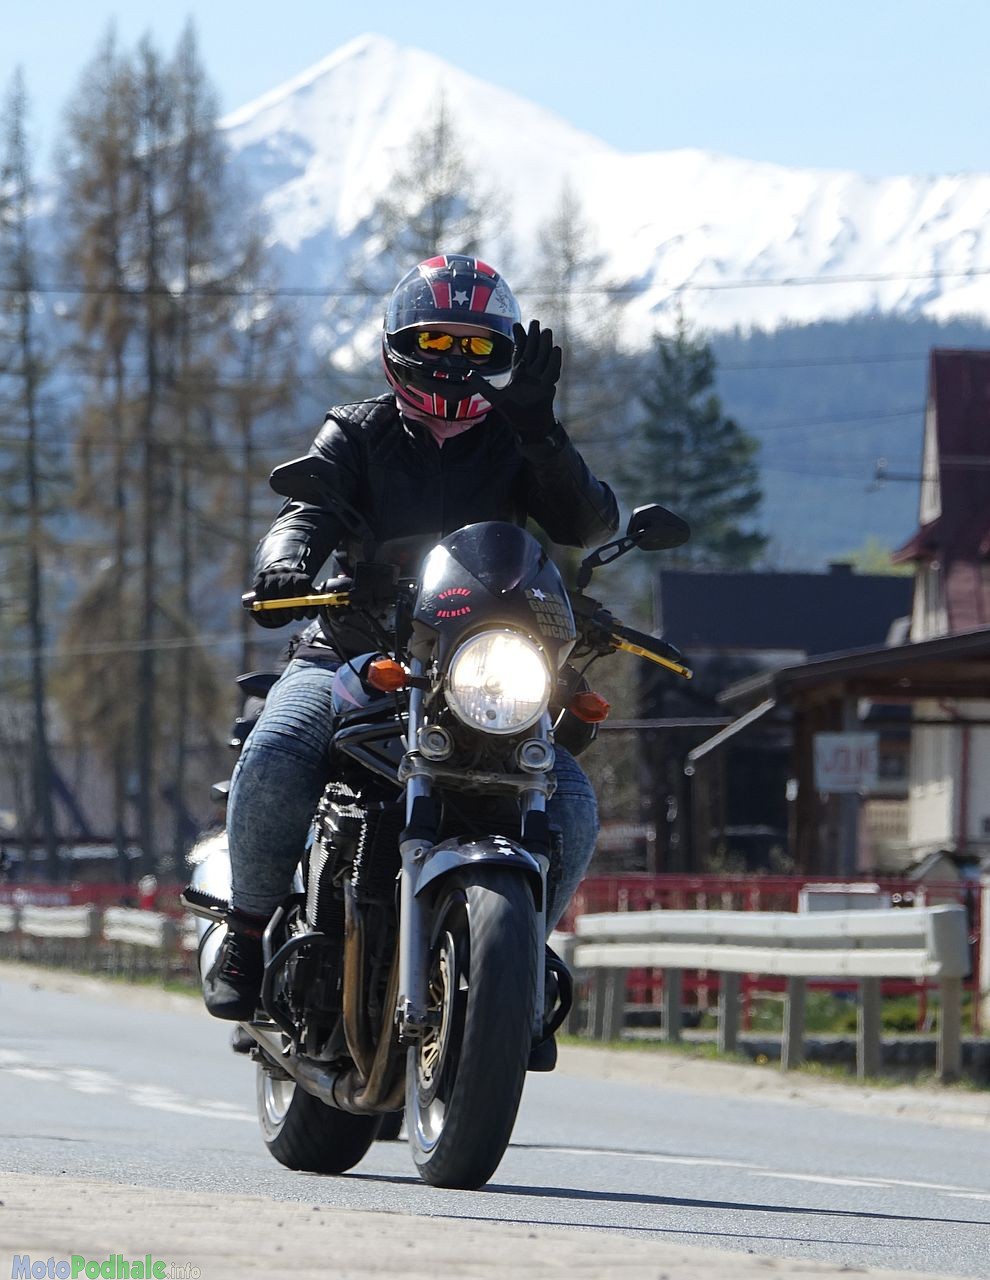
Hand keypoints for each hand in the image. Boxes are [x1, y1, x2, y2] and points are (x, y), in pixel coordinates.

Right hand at [250, 568, 315, 628]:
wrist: (280, 583)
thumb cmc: (296, 597)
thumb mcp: (305, 601)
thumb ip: (311, 609)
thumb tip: (309, 614)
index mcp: (300, 575)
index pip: (300, 581)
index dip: (300, 594)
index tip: (298, 607)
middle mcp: (286, 571)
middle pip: (284, 586)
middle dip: (285, 606)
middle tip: (287, 618)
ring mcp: (272, 572)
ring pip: (270, 591)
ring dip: (273, 609)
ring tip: (277, 619)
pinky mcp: (261, 576)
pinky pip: (259, 592)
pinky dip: (262, 605)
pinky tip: (266, 614)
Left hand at [469, 320, 561, 438]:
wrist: (526, 424)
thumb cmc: (511, 411)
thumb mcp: (493, 396)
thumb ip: (481, 384)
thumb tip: (467, 374)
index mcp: (519, 372)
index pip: (519, 351)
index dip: (519, 338)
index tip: (516, 325)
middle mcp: (530, 373)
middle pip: (533, 350)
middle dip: (534, 336)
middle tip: (535, 322)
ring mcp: (539, 379)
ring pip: (543, 357)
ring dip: (545, 345)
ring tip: (546, 331)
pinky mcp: (547, 387)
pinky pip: (552, 371)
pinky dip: (554, 361)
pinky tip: (555, 348)